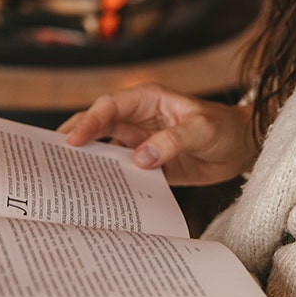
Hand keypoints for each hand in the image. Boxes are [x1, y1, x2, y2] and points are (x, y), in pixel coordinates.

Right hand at [59, 83, 256, 186]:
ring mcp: (141, 142)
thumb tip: (140, 159)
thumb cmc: (224, 128)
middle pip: (98, 126)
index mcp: (146, 100)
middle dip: (75, 138)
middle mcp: (138, 120)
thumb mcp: (202, 130)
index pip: (109, 107)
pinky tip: (97, 196)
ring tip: (65, 179)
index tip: (71, 140)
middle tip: (52, 158)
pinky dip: (110, 181)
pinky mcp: (148, 164)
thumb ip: (172, 142)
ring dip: (89, 162)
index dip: (88, 121)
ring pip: (106, 150)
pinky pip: (123, 172)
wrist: (243, 147)